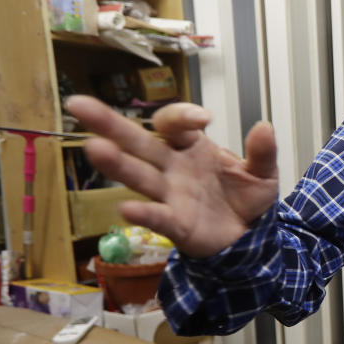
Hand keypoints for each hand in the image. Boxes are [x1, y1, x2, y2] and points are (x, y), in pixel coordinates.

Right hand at [65, 96, 277, 258]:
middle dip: (110, 123)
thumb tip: (264, 126)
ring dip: (117, 162)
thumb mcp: (263, 173)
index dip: (181, 116)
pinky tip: (126, 208)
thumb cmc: (246, 199)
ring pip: (139, 174)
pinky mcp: (175, 224)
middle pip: (138, 142)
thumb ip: (263, 152)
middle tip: (79, 104)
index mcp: (192, 147)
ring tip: (94, 147)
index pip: (174, 123)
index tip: (202, 119)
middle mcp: (172, 167)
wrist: (250, 239)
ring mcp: (170, 195)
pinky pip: (156, 216)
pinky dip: (144, 213)